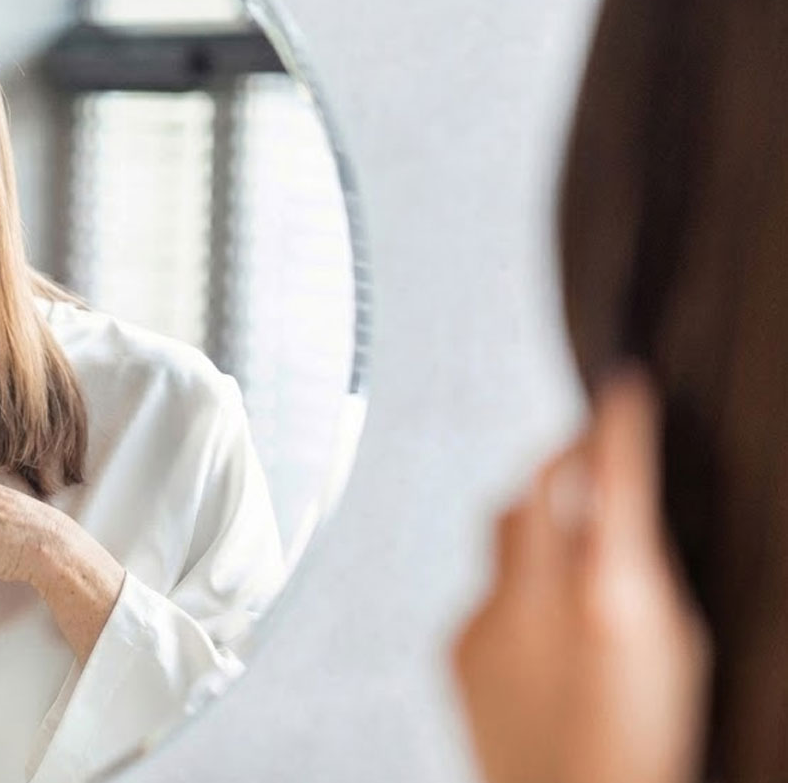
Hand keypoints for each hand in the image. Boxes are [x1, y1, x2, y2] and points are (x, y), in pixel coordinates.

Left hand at [452, 367, 709, 782]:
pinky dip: (514, 590)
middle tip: (586, 446)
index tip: (623, 385)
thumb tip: (624, 508)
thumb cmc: (646, 745)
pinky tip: (541, 629)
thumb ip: (644, 570)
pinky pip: (484, 590)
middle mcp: (538, 600)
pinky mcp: (453, 645)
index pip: (613, 474)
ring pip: (505, 533)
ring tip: (571, 545)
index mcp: (610, 596)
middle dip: (564, 453)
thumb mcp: (677, 645)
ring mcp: (486, 621)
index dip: (618, 420)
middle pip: (538, 483)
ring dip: (538, 522)